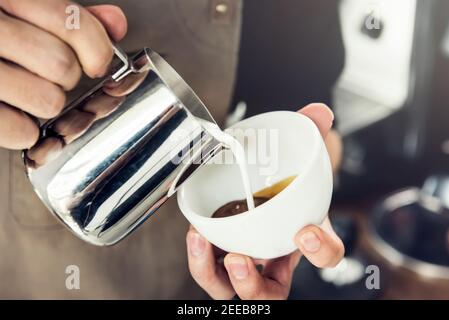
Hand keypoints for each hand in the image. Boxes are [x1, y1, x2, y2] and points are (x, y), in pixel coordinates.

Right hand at [0, 0, 127, 149]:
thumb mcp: (20, 7)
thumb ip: (68, 15)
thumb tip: (115, 23)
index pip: (72, 23)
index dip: (96, 49)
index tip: (95, 62)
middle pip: (62, 67)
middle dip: (64, 77)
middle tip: (45, 73)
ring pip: (47, 101)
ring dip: (45, 102)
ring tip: (23, 90)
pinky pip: (20, 132)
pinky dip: (24, 129)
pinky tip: (11, 111)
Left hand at [186, 103, 344, 299]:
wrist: (263, 176)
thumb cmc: (283, 176)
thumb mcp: (298, 155)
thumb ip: (309, 131)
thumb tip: (319, 111)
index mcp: (304, 237)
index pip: (324, 255)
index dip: (321, 251)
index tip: (307, 232)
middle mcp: (275, 258)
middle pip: (270, 293)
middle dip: (254, 284)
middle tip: (240, 259)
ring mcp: (246, 259)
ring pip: (229, 289)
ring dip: (213, 272)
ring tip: (201, 240)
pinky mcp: (218, 253)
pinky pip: (207, 266)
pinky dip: (199, 255)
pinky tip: (194, 232)